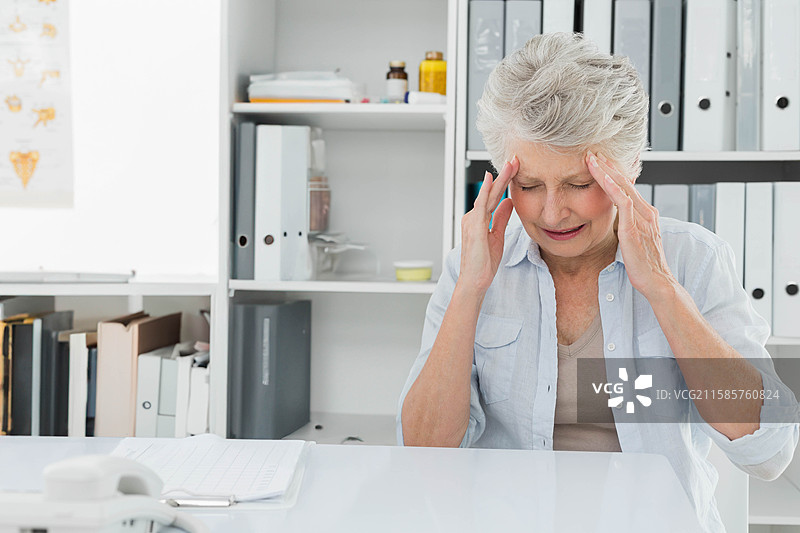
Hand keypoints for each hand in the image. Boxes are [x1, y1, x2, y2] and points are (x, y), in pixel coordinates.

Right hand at [458, 156, 518, 292]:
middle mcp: (472, 217)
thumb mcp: (497, 236)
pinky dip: (486, 191)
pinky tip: (491, 180)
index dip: (505, 183)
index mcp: (478, 220)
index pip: (494, 197)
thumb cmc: (483, 263)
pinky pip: (481, 205)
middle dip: (503, 176)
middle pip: (490, 192)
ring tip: (510, 164)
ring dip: (499, 179)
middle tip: (515, 159)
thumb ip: (501, 218)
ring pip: (487, 195)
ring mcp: (472, 221)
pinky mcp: (474, 227)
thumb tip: (509, 202)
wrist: (475, 280)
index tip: (515, 169)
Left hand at [586, 151, 676, 299]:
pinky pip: (624, 203)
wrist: (657, 282)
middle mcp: (646, 212)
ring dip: (606, 172)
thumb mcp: (633, 240)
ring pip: (623, 188)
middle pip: (625, 182)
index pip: (627, 188)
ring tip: (592, 159)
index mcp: (646, 214)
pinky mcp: (634, 229)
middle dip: (608, 166)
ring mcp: (642, 219)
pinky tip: (602, 178)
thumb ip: (628, 226)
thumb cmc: (643, 264)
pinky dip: (613, 188)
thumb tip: (617, 221)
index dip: (612, 173)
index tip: (598, 162)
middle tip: (592, 152)